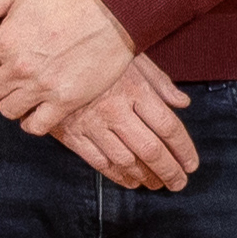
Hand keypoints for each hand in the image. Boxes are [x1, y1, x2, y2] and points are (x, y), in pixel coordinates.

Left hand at [0, 0, 136, 126]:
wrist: (115, 9)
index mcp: (2, 42)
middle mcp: (18, 68)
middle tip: (9, 75)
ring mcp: (42, 87)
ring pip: (7, 111)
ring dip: (12, 102)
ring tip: (24, 90)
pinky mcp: (66, 101)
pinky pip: (36, 126)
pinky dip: (33, 122)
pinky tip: (38, 109)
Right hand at [51, 55, 199, 192]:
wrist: (45, 55)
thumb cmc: (95, 54)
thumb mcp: (132, 57)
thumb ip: (159, 82)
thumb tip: (182, 103)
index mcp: (133, 89)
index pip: (168, 127)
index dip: (183, 150)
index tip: (191, 164)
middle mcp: (114, 110)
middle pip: (150, 150)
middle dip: (169, 171)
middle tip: (179, 183)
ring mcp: (90, 124)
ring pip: (125, 160)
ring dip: (145, 176)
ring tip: (157, 183)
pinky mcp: (70, 133)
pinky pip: (97, 161)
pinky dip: (116, 175)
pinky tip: (130, 180)